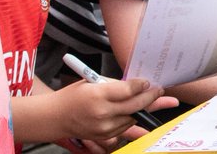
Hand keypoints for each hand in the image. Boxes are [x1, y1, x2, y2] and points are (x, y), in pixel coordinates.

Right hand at [54, 77, 175, 140]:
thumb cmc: (74, 95)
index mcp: (98, 94)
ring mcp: (104, 127)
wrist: (56, 117)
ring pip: (132, 117)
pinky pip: (125, 126)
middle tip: (159, 90)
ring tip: (155, 99)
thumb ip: (114, 84)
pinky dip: (132, 118)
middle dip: (151, 97)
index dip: (141, 86)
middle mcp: (102, 112)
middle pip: (135, 105)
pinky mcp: (104, 136)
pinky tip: (138, 111)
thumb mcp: (92, 82)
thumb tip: (136, 85)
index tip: (148, 82)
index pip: (128, 90)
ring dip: (144, 108)